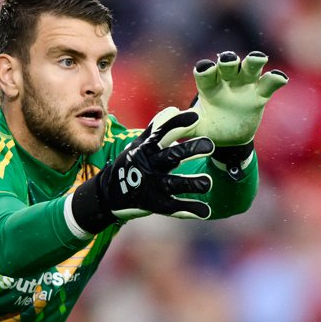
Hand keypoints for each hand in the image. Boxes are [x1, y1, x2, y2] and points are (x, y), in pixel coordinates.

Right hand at [70, 108, 214, 234]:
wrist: (110, 192)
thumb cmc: (132, 162)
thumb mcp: (139, 144)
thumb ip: (157, 127)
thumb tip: (175, 109)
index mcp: (146, 149)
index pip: (162, 133)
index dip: (178, 124)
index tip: (196, 116)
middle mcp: (149, 166)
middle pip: (171, 157)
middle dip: (190, 150)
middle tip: (209, 145)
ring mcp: (152, 186)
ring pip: (173, 183)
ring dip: (191, 183)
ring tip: (208, 182)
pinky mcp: (155, 204)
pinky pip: (174, 207)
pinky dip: (190, 209)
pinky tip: (205, 211)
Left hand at [187, 51, 288, 146]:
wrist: (230, 137)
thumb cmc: (210, 127)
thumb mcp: (195, 130)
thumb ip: (182, 128)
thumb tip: (166, 132)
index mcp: (208, 86)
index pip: (205, 74)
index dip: (205, 70)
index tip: (204, 68)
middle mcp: (226, 81)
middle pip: (228, 65)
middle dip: (228, 60)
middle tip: (228, 59)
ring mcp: (244, 85)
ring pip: (250, 68)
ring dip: (253, 62)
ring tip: (258, 58)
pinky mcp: (260, 94)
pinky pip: (268, 84)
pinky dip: (275, 79)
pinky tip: (280, 78)